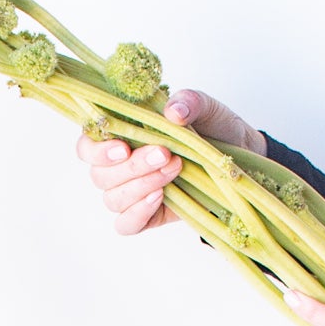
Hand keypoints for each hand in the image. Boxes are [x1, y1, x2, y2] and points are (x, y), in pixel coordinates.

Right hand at [73, 89, 266, 235]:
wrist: (237, 160)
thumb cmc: (214, 130)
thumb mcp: (207, 108)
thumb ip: (190, 101)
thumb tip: (174, 111)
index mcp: (120, 135)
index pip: (86, 147)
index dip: (96, 151)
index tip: (123, 148)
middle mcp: (118, 166)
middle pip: (99, 176)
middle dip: (132, 167)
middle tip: (165, 154)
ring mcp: (130, 193)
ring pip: (113, 199)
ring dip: (141, 186)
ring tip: (174, 170)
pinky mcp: (145, 215)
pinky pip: (126, 224)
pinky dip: (139, 212)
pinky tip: (160, 198)